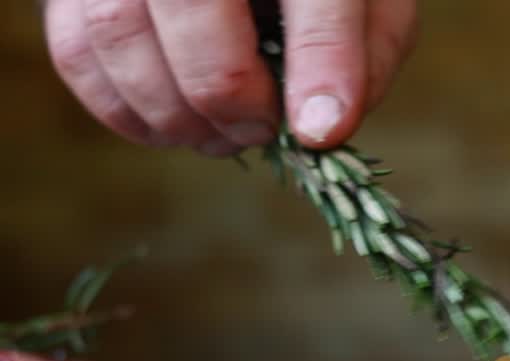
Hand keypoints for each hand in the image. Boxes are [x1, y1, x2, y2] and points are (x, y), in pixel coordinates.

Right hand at [41, 0, 417, 154]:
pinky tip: (175, 126)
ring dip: (173, 111)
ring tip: (222, 134)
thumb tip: (321, 127)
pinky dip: (124, 110)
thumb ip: (365, 52)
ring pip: (117, 30)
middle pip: (190, 4)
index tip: (320, 132)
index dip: (321, 66)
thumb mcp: (368, 2)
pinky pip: (77, 51)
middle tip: (261, 130)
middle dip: (229, 95)